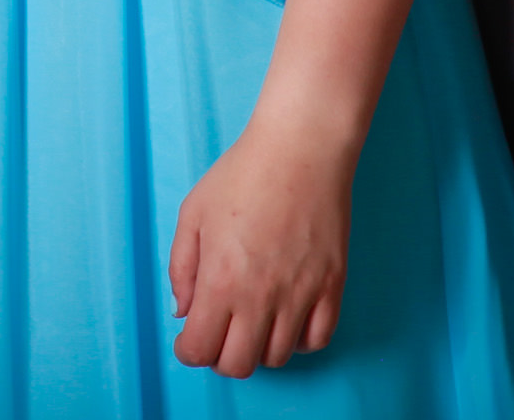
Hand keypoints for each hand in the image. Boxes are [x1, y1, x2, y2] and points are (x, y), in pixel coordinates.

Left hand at [166, 120, 355, 377]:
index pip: (200, 351)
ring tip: (254, 317)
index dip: (190, 349)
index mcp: (220, 281)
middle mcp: (260, 297)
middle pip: (238, 364)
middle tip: (221, 329)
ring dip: (260, 345)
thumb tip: (183, 312)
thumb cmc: (243, 174)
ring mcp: (300, 294)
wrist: (300, 148)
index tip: (192, 335)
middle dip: (221, 355)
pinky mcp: (331, 286)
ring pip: (278, 357)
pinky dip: (300, 338)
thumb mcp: (192, 214)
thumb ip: (181, 269)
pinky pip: (317, 339)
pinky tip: (288, 315)